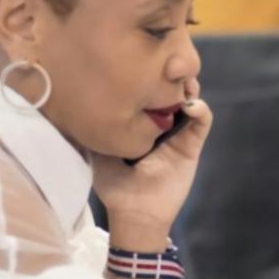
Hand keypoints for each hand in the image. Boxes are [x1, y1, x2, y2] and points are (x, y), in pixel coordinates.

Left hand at [89, 80, 211, 247]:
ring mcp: (179, 135)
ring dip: (190, 87)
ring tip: (183, 84)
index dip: (151, 76)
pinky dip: (201, 110)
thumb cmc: (114, 185)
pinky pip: (202, 123)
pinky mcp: (192, 146)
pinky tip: (191, 105)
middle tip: (167, 69)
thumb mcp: (98, 149)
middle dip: (172, 77)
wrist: (133, 212)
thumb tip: (76, 101)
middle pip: (173, 91)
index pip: (150, 92)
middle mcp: (162, 125)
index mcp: (141, 123)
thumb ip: (94, 127)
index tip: (144, 65)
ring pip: (191, 101)